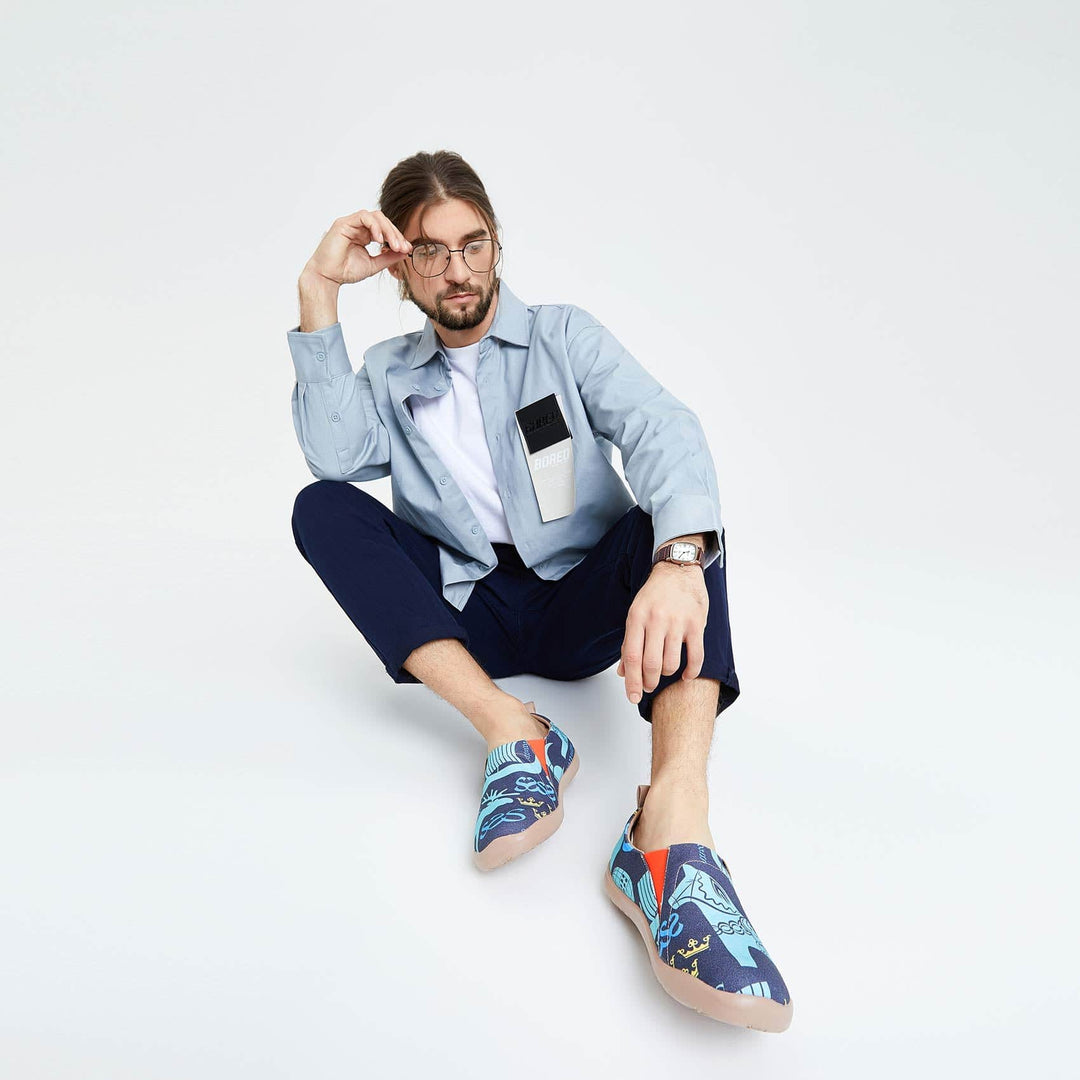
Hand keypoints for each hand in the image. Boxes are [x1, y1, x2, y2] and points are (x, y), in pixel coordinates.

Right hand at [302, 209, 412, 286]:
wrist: (327, 277)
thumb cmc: (345, 271)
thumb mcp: (373, 264)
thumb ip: (388, 257)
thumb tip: (405, 252)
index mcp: (365, 235)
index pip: (385, 230)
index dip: (397, 238)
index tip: (407, 249)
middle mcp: (358, 227)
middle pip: (383, 221)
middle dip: (395, 234)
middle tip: (403, 247)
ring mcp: (351, 223)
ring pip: (375, 216)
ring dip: (387, 230)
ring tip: (393, 244)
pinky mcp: (344, 223)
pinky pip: (363, 216)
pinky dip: (374, 226)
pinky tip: (379, 239)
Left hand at [617, 563, 708, 703]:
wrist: (678, 569)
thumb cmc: (655, 594)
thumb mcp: (635, 613)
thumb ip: (629, 643)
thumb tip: (623, 673)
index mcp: (637, 618)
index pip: (631, 656)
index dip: (631, 681)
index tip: (632, 697)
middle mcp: (656, 620)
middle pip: (650, 664)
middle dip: (648, 682)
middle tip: (648, 687)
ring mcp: (678, 622)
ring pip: (671, 663)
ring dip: (666, 675)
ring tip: (664, 672)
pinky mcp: (696, 624)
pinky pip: (696, 656)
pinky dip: (691, 671)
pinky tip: (687, 676)